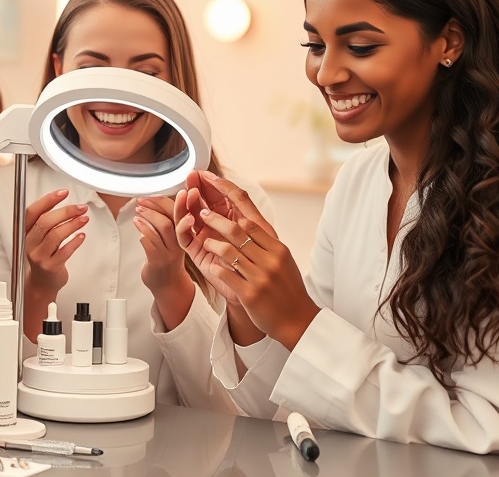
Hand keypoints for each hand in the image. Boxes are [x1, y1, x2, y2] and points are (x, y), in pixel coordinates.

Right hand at [21, 189, 87, 339]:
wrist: (41, 283)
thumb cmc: (43, 255)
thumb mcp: (39, 237)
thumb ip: (47, 220)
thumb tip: (65, 202)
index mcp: (25, 232)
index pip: (33, 212)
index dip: (48, 200)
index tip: (63, 192)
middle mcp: (30, 243)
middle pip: (45, 222)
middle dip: (65, 212)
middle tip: (80, 207)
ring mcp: (39, 256)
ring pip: (55, 236)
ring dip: (72, 225)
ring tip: (84, 219)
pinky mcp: (50, 267)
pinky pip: (64, 252)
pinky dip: (75, 242)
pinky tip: (82, 236)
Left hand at [134, 195, 184, 291]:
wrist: (169, 285)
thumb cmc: (168, 259)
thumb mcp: (173, 239)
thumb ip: (167, 222)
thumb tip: (153, 202)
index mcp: (185, 234)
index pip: (178, 213)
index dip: (166, 201)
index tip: (153, 194)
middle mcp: (179, 243)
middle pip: (169, 219)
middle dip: (153, 207)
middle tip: (141, 202)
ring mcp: (169, 253)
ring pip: (160, 229)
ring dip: (146, 217)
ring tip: (137, 212)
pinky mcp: (157, 262)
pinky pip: (149, 243)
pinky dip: (142, 231)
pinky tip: (137, 226)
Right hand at [174, 173, 252, 304]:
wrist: (263, 292)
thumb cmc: (263, 261)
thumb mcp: (257, 228)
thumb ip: (244, 207)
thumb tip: (232, 186)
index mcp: (229, 217)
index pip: (215, 196)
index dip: (210, 184)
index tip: (203, 172)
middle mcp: (215, 226)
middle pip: (200, 203)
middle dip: (195, 189)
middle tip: (191, 177)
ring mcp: (204, 239)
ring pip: (189, 217)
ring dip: (187, 204)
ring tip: (189, 194)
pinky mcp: (198, 254)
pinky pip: (185, 238)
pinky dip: (184, 227)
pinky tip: (189, 218)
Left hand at [187, 172, 319, 349]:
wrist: (297, 320)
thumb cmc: (286, 286)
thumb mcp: (279, 257)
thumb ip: (262, 238)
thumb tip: (242, 217)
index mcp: (276, 244)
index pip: (249, 209)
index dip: (226, 191)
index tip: (210, 179)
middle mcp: (270, 256)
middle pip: (236, 227)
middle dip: (214, 217)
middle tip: (200, 212)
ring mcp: (260, 275)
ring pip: (228, 250)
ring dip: (211, 242)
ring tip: (204, 240)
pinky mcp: (250, 293)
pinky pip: (225, 274)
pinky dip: (215, 267)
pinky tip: (211, 265)